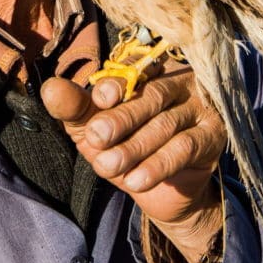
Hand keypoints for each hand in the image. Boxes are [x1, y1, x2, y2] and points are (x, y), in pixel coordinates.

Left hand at [41, 63, 225, 258]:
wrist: (163, 192)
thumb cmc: (125, 147)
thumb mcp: (94, 129)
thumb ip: (75, 108)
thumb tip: (50, 89)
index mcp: (148, 72)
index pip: (134, 69)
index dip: (117, 83)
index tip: (99, 98)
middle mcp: (177, 82)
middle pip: (150, 96)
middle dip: (121, 119)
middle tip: (96, 138)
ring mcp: (198, 107)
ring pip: (166, 124)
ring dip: (134, 147)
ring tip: (106, 168)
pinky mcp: (213, 135)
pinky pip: (186, 148)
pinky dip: (159, 165)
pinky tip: (137, 182)